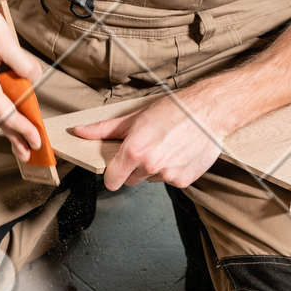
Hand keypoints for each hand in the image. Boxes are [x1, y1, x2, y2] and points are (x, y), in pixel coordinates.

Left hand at [74, 91, 227, 190]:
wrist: (209, 111)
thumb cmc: (174, 110)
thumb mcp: (135, 117)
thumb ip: (105, 129)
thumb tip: (81, 132)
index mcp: (134, 151)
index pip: (112, 180)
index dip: (112, 175)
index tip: (115, 170)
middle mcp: (150, 165)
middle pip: (131, 180)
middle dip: (134, 168)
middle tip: (147, 148)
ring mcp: (168, 175)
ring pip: (151, 179)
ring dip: (155, 168)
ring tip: (166, 147)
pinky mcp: (184, 180)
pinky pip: (170, 181)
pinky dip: (172, 170)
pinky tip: (179, 153)